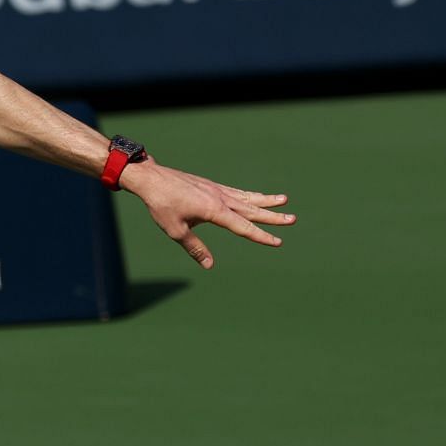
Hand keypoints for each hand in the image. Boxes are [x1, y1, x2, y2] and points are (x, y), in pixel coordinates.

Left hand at [120, 160, 295, 268]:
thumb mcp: (176, 230)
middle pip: (252, 210)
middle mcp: (220, 198)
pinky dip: (250, 196)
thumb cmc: (161, 205)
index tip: (278, 242)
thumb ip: (195, 248)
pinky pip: (236, 193)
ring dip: (266, 201)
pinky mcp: (212, 186)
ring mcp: (217, 190)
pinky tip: (256, 198)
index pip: (243, 227)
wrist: (152, 179)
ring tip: (284, 200)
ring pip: (247, 198)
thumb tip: (210, 265)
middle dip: (273, 216)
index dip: (261, 236)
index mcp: (214, 210)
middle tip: (293, 219)